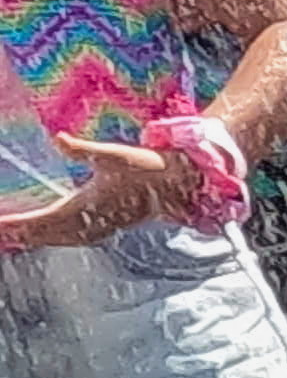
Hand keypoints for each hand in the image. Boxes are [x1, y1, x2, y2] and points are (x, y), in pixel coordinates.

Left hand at [0, 135, 196, 250]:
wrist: (179, 182)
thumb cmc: (148, 167)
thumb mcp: (115, 155)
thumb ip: (83, 150)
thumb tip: (58, 138)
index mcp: (86, 207)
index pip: (40, 221)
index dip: (15, 225)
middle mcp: (88, 222)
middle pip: (41, 235)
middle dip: (16, 235)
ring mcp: (96, 227)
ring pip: (53, 239)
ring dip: (30, 238)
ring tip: (10, 235)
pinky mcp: (102, 225)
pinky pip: (66, 238)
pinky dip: (47, 238)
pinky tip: (41, 235)